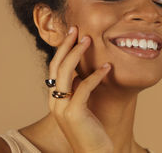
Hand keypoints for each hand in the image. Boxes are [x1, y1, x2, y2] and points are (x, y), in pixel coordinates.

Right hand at [48, 26, 112, 152]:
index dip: (62, 50)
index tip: (72, 34)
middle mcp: (54, 102)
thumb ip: (78, 91)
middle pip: (56, 66)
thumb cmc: (91, 131)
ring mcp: (62, 108)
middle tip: (76, 29)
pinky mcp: (74, 114)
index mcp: (54, 99)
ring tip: (88, 40)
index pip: (54, 68)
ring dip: (77, 53)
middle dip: (66, 45)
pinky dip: (95, 75)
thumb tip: (82, 72)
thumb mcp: (81, 107)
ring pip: (65, 72)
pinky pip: (83, 88)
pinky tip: (107, 67)